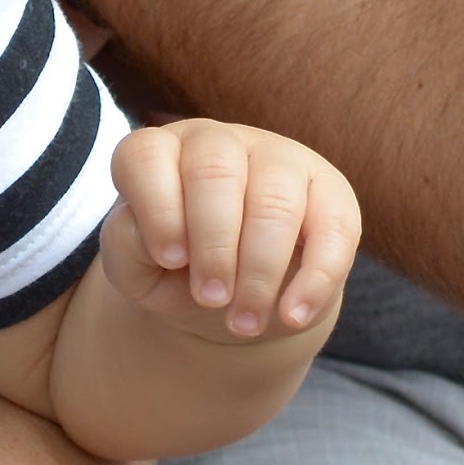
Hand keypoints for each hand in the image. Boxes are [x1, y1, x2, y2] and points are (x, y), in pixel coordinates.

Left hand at [99, 119, 358, 344]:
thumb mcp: (136, 268)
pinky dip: (316, 278)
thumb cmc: (175, 272)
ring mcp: (279, 159)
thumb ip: (129, 245)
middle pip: (215, 172)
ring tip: (245, 320)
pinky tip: (293, 315)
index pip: (146, 155)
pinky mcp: (330, 191)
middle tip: (211, 300)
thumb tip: (166, 244)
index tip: (168, 259)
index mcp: (161, 154)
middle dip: (214, 245)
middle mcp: (218, 143)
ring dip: (261, 269)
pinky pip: (334, 227)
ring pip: (275, 199)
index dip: (156, 208)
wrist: (231, 297)